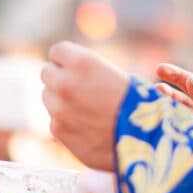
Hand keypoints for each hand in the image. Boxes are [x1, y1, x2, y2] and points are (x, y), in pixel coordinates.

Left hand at [41, 42, 130, 171]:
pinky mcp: (58, 130)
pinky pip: (55, 120)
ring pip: (48, 97)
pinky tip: (87, 127)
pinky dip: (66, 123)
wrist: (145, 141)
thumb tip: (67, 69)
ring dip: (61, 100)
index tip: (75, 67)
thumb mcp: (116, 75)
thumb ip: (88, 70)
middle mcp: (64, 83)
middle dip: (60, 78)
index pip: (57, 51)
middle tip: (79, 88)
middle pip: (47, 73)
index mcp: (81, 62)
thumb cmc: (138, 105)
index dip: (67, 59)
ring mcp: (58, 108)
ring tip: (87, 109)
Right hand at [155, 63, 192, 176]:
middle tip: (147, 89)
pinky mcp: (192, 153)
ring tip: (147, 106)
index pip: (190, 87)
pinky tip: (154, 129)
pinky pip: (175, 142)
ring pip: (174, 121)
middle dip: (162, 95)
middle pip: (177, 104)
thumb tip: (190, 81)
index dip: (175, 77)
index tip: (160, 68)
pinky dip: (164, 134)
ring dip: (161, 114)